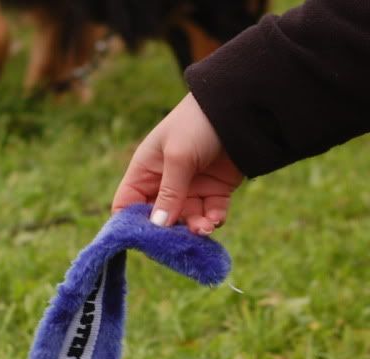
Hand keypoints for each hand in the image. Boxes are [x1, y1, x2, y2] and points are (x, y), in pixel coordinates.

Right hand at [111, 93, 243, 234]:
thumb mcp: (179, 157)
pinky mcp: (216, 190)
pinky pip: (210, 213)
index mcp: (145, 171)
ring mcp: (191, 187)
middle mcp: (164, 182)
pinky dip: (213, 220)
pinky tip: (216, 219)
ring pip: (186, 219)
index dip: (130, 223)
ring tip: (205, 228)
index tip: (141, 238)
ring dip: (194, 227)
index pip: (127, 204)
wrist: (243, 106)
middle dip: (168, 230)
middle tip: (179, 239)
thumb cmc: (198, 123)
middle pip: (158, 218)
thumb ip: (169, 193)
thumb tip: (157, 227)